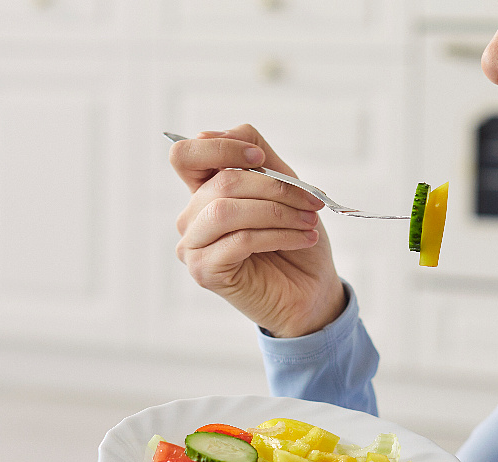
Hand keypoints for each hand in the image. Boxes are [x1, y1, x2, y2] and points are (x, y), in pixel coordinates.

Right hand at [171, 124, 346, 337]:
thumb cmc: (296, 239)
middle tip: (311, 201)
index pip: (186, 155)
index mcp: (204, 192)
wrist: (312, 290)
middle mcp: (192, 217)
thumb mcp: (284, 188)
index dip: (221, 147)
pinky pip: (239, 240)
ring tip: (308, 222)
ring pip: (225, 210)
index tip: (260, 157)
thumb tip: (224, 134)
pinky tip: (303, 239)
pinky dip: (278, 235)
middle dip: (273, 187)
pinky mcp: (204, 271)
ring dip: (276, 211)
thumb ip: (258, 159)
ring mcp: (193, 246)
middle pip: (219, 181)